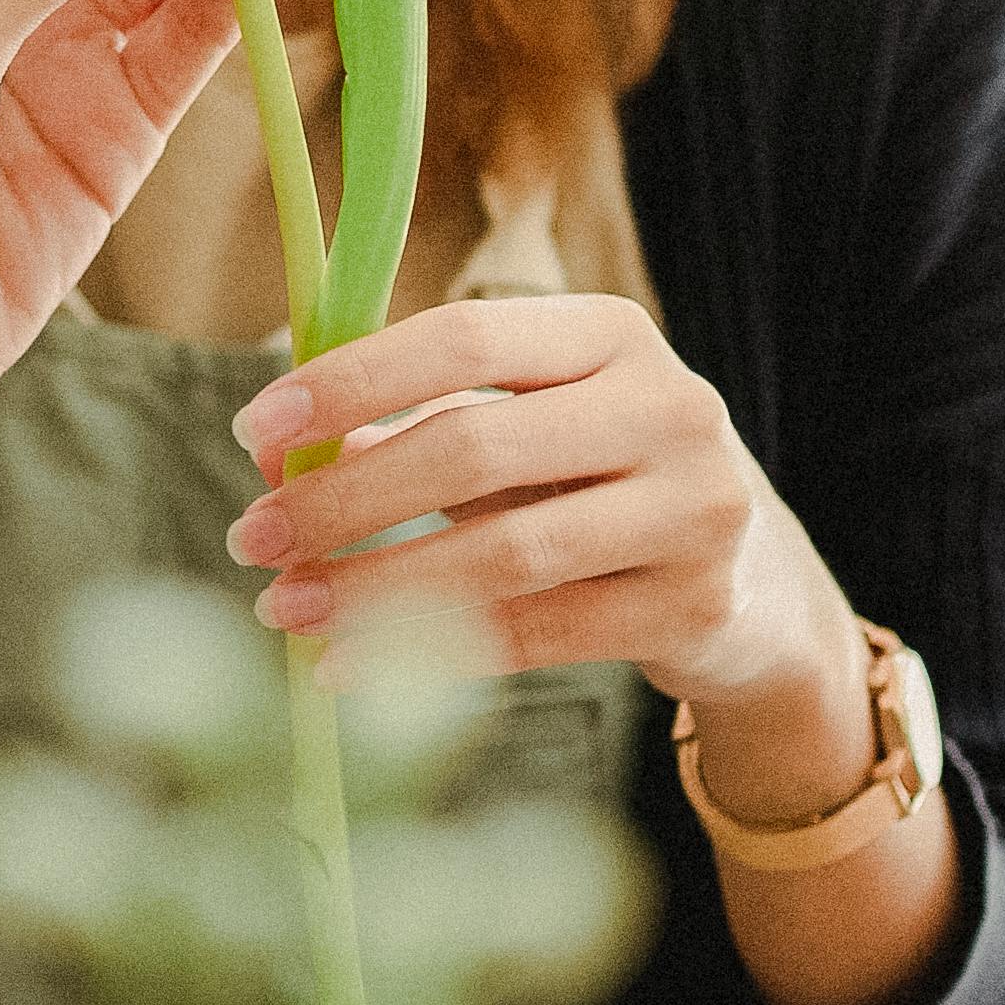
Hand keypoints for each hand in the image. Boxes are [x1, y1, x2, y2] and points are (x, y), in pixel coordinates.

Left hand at [222, 291, 847, 706]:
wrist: (752, 589)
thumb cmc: (600, 487)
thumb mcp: (526, 434)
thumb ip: (411, 430)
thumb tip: (273, 460)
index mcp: (612, 334)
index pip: (465, 338)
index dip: (352, 381)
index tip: (255, 430)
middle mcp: (668, 407)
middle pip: (474, 446)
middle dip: (345, 497)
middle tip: (251, 537)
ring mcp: (693, 510)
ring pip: (501, 554)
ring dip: (373, 587)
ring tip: (285, 608)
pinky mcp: (693, 607)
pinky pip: (535, 635)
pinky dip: (430, 657)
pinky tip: (349, 669)